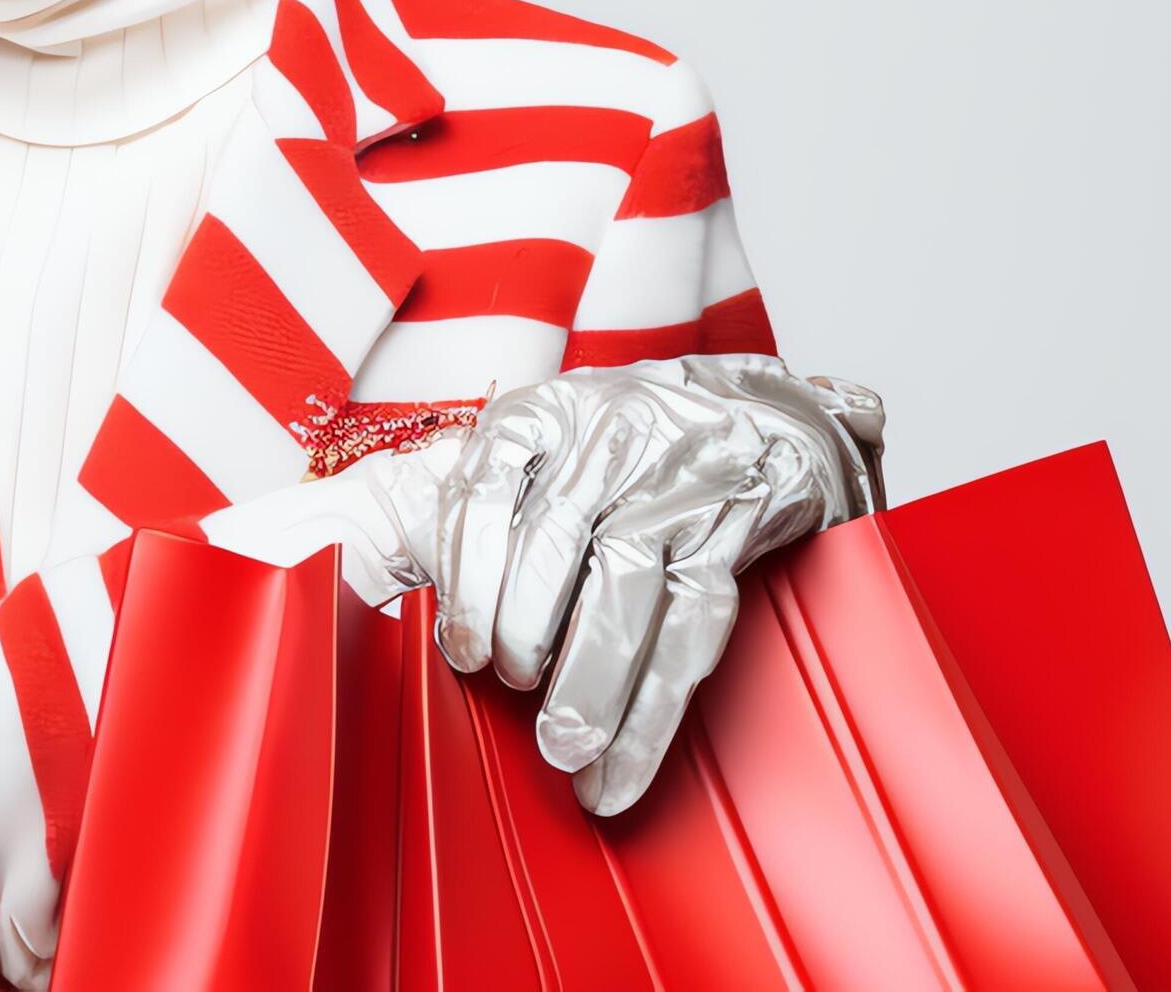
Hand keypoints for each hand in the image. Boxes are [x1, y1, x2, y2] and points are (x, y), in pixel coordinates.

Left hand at [379, 355, 885, 814]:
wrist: (755, 414)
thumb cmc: (618, 452)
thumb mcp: (542, 446)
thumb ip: (481, 511)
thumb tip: (416, 609)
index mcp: (538, 414)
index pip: (484, 489)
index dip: (467, 577)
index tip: (463, 652)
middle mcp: (606, 436)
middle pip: (554, 543)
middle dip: (526, 635)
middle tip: (511, 698)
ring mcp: (673, 478)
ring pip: (625, 587)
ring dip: (593, 683)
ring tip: (568, 752)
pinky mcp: (731, 525)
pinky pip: (693, 621)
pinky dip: (657, 703)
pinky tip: (628, 756)